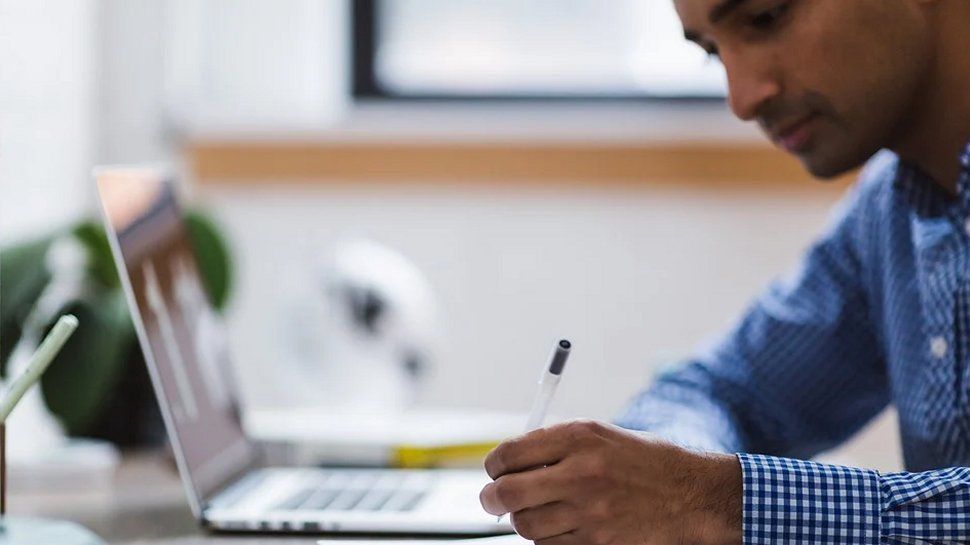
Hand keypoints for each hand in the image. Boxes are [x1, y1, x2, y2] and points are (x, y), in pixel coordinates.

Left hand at [479, 420, 741, 544]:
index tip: (495, 471)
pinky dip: (547, 540)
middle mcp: (581, 473)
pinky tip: (562, 527)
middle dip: (491, 498)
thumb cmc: (645, 463)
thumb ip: (555, 444)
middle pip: (507, 494)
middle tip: (492, 500)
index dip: (494, 465)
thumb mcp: (602, 436)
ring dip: (523, 521)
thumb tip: (509, 461)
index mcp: (579, 437)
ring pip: (525, 526)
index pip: (509, 454)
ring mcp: (589, 513)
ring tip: (538, 511)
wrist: (692, 497)